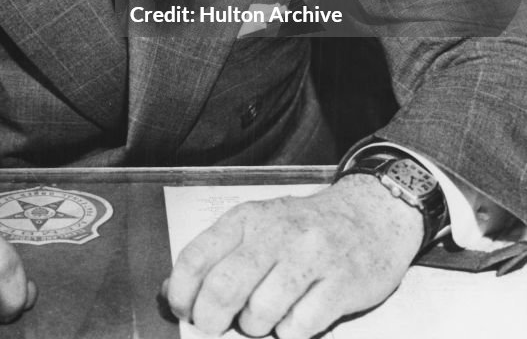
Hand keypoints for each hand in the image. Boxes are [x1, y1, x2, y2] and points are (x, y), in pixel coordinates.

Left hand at [164, 174, 422, 337]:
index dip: (181, 293)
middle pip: (225, 288)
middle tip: (214, 327)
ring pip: (260, 312)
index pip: (197, 257)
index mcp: (247, 218)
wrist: (371, 215)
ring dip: (254, 326)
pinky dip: (289, 333)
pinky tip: (294, 317)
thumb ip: (216, 255)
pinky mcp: (340, 285)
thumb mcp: (257, 226)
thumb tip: (171, 293)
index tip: (183, 311)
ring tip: (261, 318)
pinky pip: (299, 327)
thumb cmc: (305, 228)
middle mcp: (276, 234)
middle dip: (211, 320)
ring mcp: (310, 258)